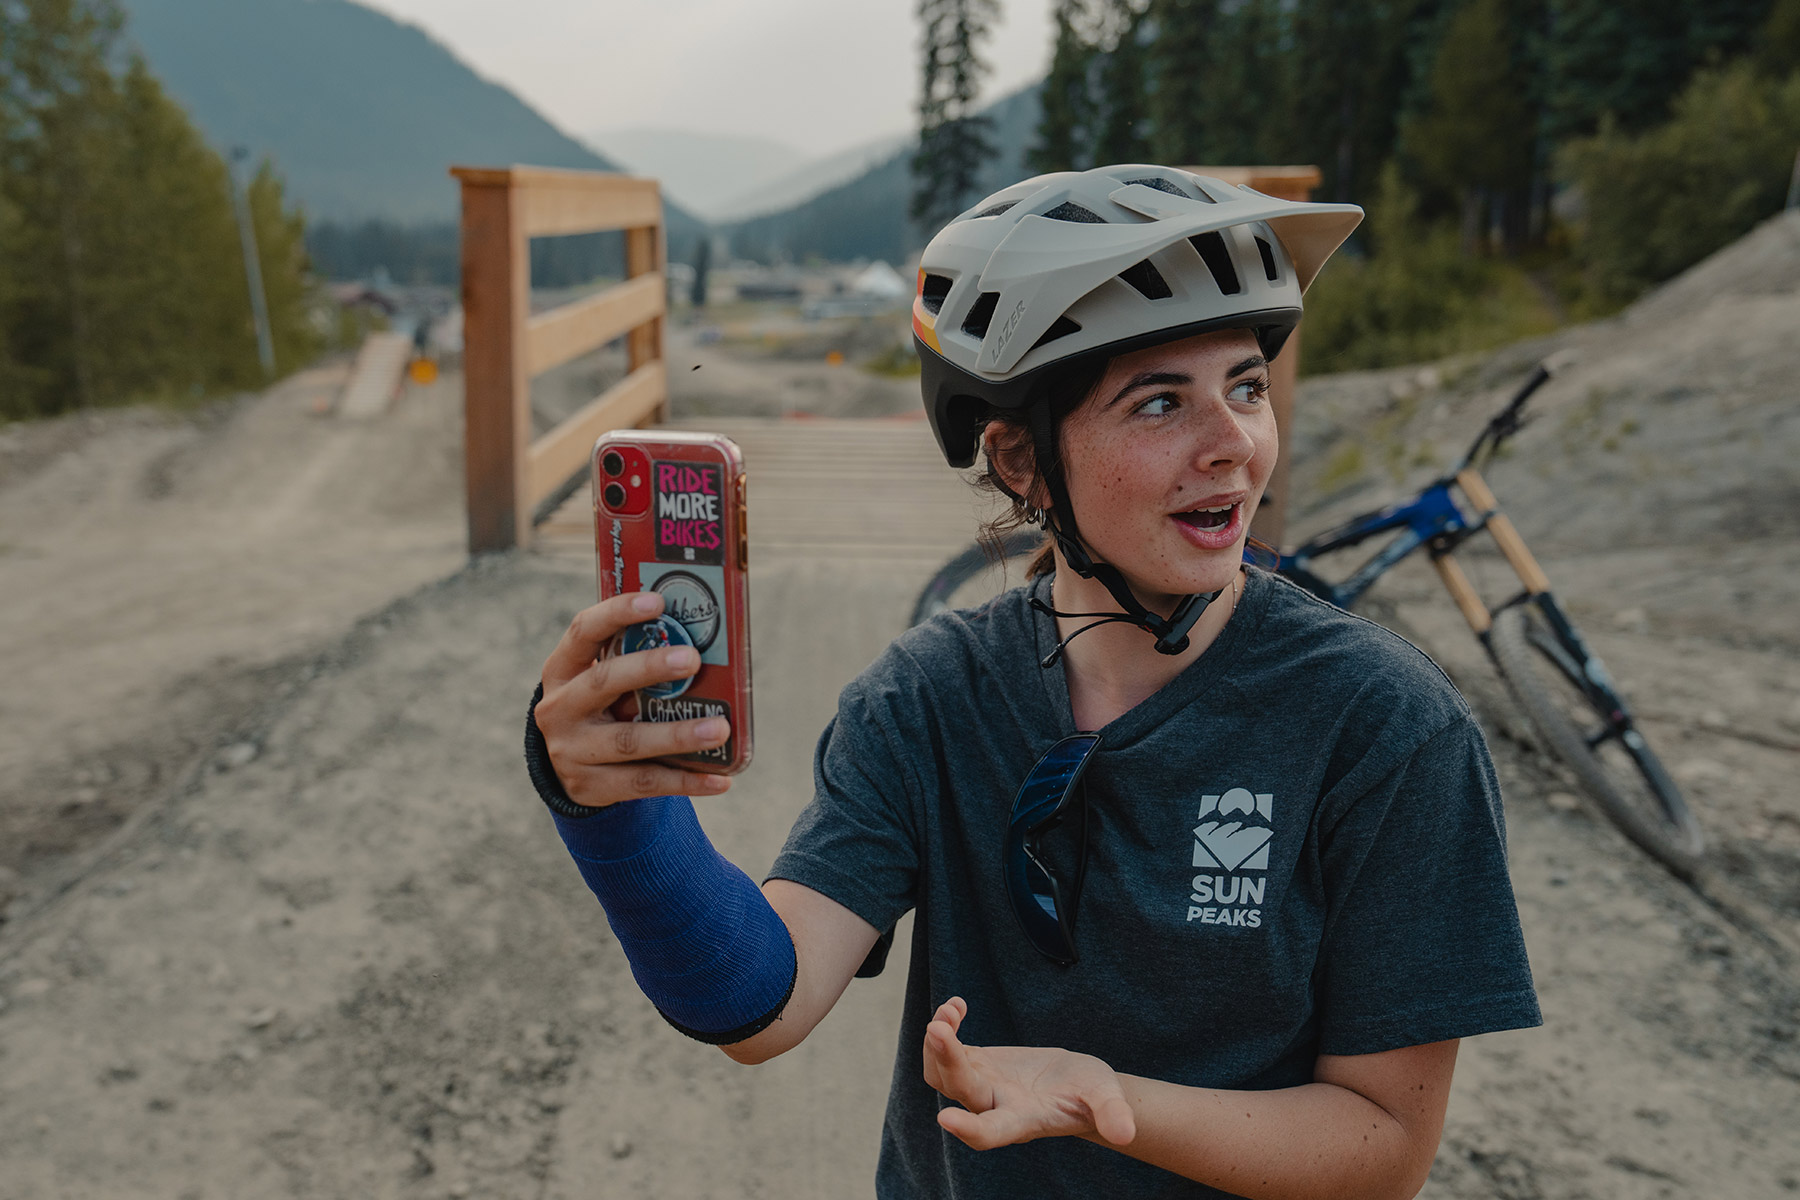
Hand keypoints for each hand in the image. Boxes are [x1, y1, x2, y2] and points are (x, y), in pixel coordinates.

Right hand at [535, 592, 732, 806]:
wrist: (564, 768)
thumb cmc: (601, 707)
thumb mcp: (601, 679)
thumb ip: (632, 661)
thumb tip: (704, 639)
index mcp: (562, 670)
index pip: (583, 632)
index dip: (617, 613)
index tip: (657, 601)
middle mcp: (560, 708)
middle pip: (603, 682)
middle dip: (649, 668)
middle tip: (692, 658)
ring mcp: (571, 751)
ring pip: (628, 742)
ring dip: (677, 735)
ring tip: (719, 728)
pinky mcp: (590, 787)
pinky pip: (644, 783)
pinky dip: (685, 781)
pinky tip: (720, 779)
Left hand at [922, 997, 1135, 1149]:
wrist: (1077, 1086)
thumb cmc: (1093, 1095)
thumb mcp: (1106, 1098)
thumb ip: (1113, 1114)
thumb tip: (1126, 1132)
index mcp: (1023, 1120)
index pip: (991, 1132)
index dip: (969, 1128)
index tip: (946, 1119)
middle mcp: (994, 1106)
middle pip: (959, 1089)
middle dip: (947, 1060)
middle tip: (938, 1026)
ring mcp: (980, 1085)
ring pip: (940, 1073)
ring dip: (936, 1044)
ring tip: (949, 1011)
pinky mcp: (976, 1063)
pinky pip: (947, 1050)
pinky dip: (946, 1027)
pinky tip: (957, 1006)